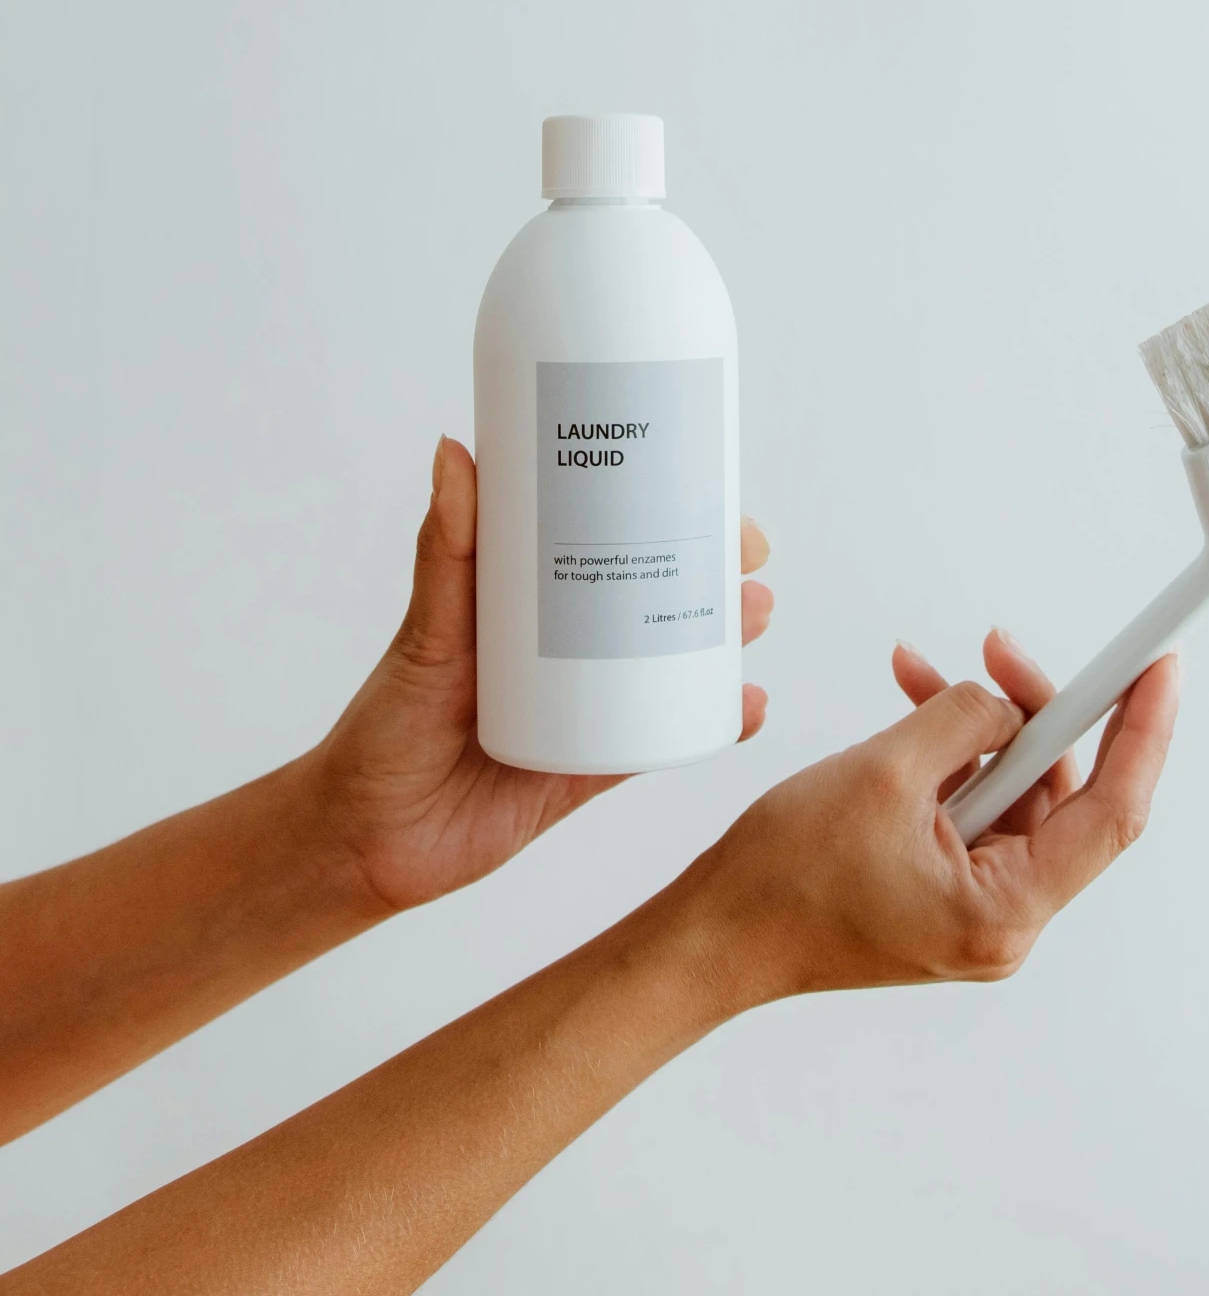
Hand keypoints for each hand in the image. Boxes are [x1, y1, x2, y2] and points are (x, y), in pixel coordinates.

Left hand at [307, 438, 775, 915]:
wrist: (366, 846)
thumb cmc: (381, 729)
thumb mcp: (425, 633)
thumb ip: (445, 551)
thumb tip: (452, 448)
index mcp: (527, 598)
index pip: (605, 535)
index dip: (665, 508)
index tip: (713, 485)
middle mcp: (563, 646)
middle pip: (654, 594)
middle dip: (713, 572)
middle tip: (749, 559)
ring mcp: (584, 708)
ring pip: (670, 662)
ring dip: (723, 639)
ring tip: (756, 618)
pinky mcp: (593, 771)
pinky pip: (662, 740)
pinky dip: (711, 723)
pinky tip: (747, 706)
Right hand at [685, 633, 1178, 1002]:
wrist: (717, 934)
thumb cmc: (784, 879)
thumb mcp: (885, 771)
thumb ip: (964, 722)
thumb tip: (1006, 702)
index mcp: (1005, 910)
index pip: (1111, 811)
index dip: (1143, 731)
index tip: (1160, 670)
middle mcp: (1004, 921)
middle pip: (1059, 795)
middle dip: (1033, 714)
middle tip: (1001, 653)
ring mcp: (974, 909)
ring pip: (1011, 793)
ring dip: (977, 728)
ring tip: (926, 680)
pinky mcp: (944, 892)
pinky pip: (972, 808)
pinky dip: (950, 758)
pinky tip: (914, 713)